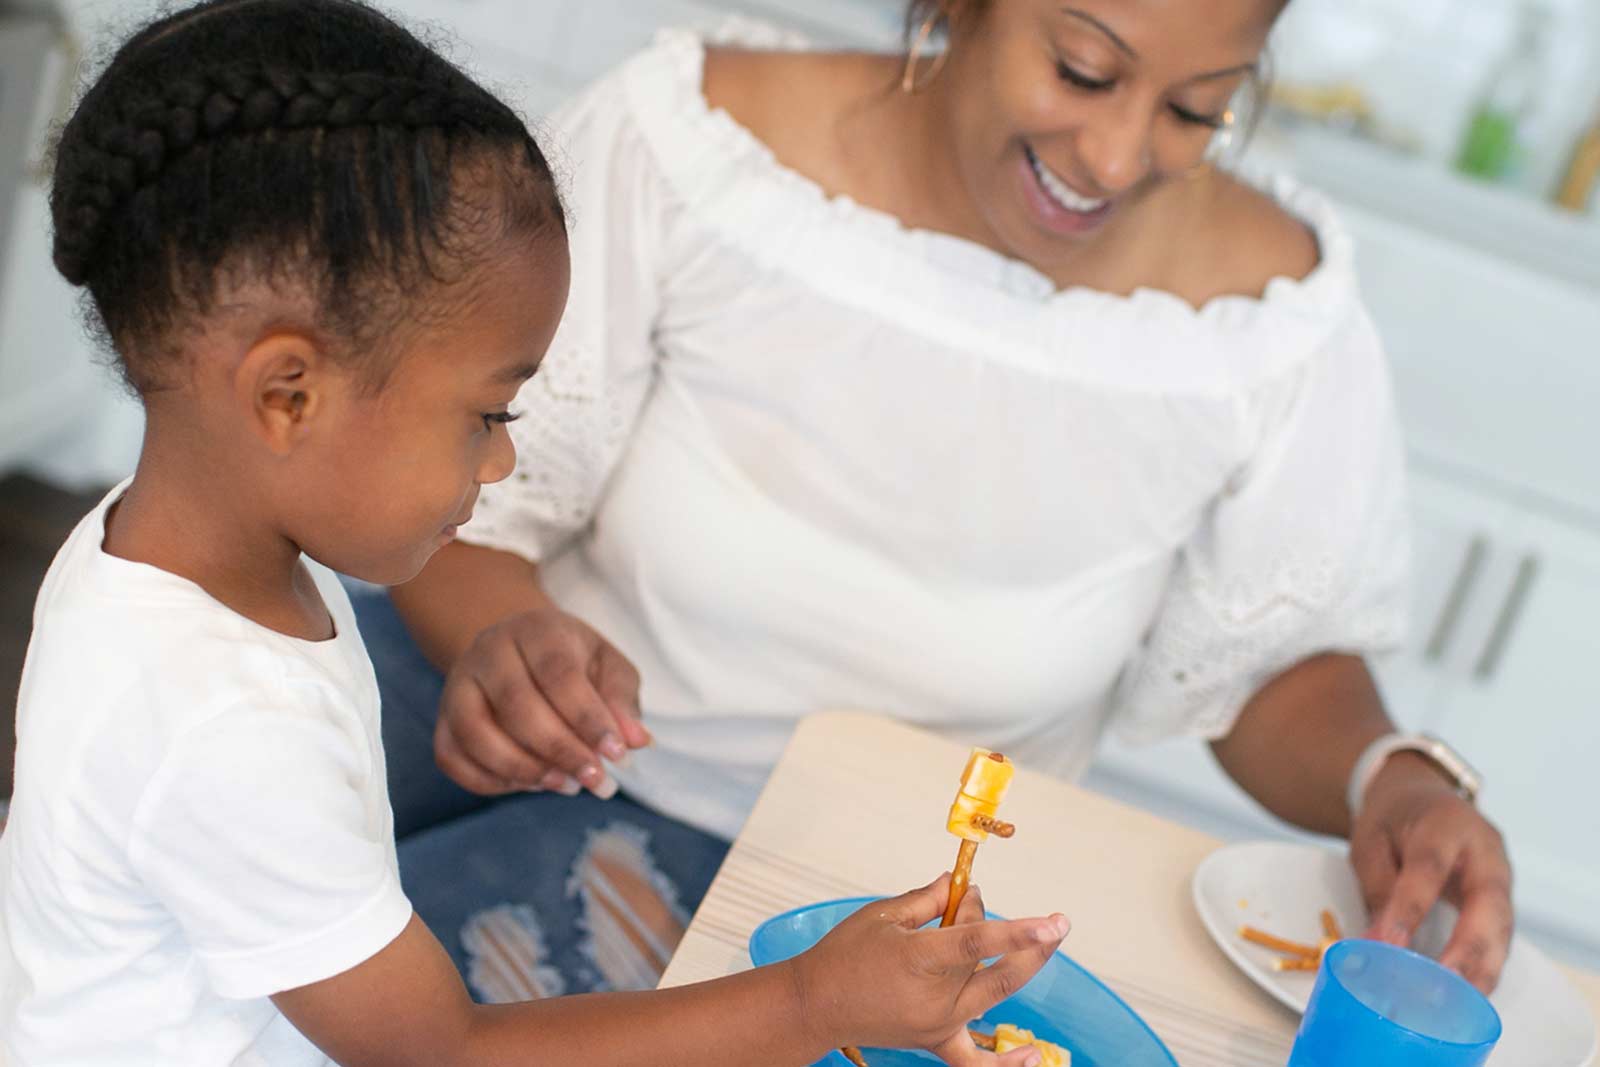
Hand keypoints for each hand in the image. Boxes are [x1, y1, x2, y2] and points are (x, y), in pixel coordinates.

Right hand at [433, 608, 649, 796]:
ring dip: (524, 769)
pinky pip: (452, 757)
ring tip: (566, 785)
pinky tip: (531, 784)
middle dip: (560, 750)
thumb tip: (636, 741)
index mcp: (536, 630)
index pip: (558, 673)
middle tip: (595, 780)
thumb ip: (621, 699)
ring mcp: (458, 684)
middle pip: (516, 705)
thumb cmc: (572, 661)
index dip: (588, 718)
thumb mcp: (607, 666)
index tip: (616, 754)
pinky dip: (491, 780)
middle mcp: (489, 652)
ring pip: (476, 734)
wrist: (516, 649)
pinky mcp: (442, 718)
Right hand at [790, 874, 1069, 1064]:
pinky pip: (975, 1061)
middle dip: (1032, 945)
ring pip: (994, 996)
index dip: (1019, 931)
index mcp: (920, 959)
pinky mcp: (935, 1040)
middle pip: (997, 969)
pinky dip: (1005, 1064)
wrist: (816, 1004)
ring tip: (1044, 942)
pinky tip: (1033, 1056)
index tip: (1053, 922)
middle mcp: (935, 998)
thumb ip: (927, 898)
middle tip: (1057, 923)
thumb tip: (958, 885)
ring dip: (1021, 968)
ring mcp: (938, 1024)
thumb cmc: (843, 955)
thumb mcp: (883, 914)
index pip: (979, 943)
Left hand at [1349, 753, 1513, 992]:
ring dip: (1483, 968)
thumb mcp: (1370, 840)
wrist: (1420, 795)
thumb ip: (1377, 886)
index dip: (1410, 909)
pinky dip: (1485, 966)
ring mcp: (1501, 875)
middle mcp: (1485, 850)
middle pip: (1487, 903)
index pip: (1429, 868)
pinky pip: (1499, 936)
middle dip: (1469, 949)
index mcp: (1445, 824)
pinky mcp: (1502, 899)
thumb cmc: (1392, 819)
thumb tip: (1376, 943)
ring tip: (1458, 1006)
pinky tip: (1467, 995)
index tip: (1389, 946)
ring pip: (1502, 927)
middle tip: (1444, 986)